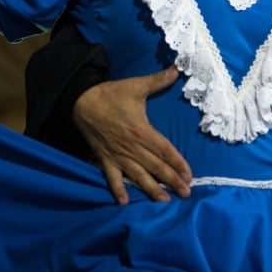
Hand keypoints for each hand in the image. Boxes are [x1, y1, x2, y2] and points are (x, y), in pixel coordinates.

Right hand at [73, 66, 191, 203]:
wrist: (82, 102)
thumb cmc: (111, 95)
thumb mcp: (136, 86)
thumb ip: (158, 81)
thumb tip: (177, 69)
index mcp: (142, 131)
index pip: (165, 151)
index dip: (178, 164)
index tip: (189, 175)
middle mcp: (132, 148)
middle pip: (156, 167)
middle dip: (172, 180)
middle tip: (186, 193)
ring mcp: (118, 156)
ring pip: (138, 176)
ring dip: (152, 189)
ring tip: (165, 200)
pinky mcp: (105, 159)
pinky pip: (112, 178)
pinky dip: (118, 190)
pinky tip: (125, 202)